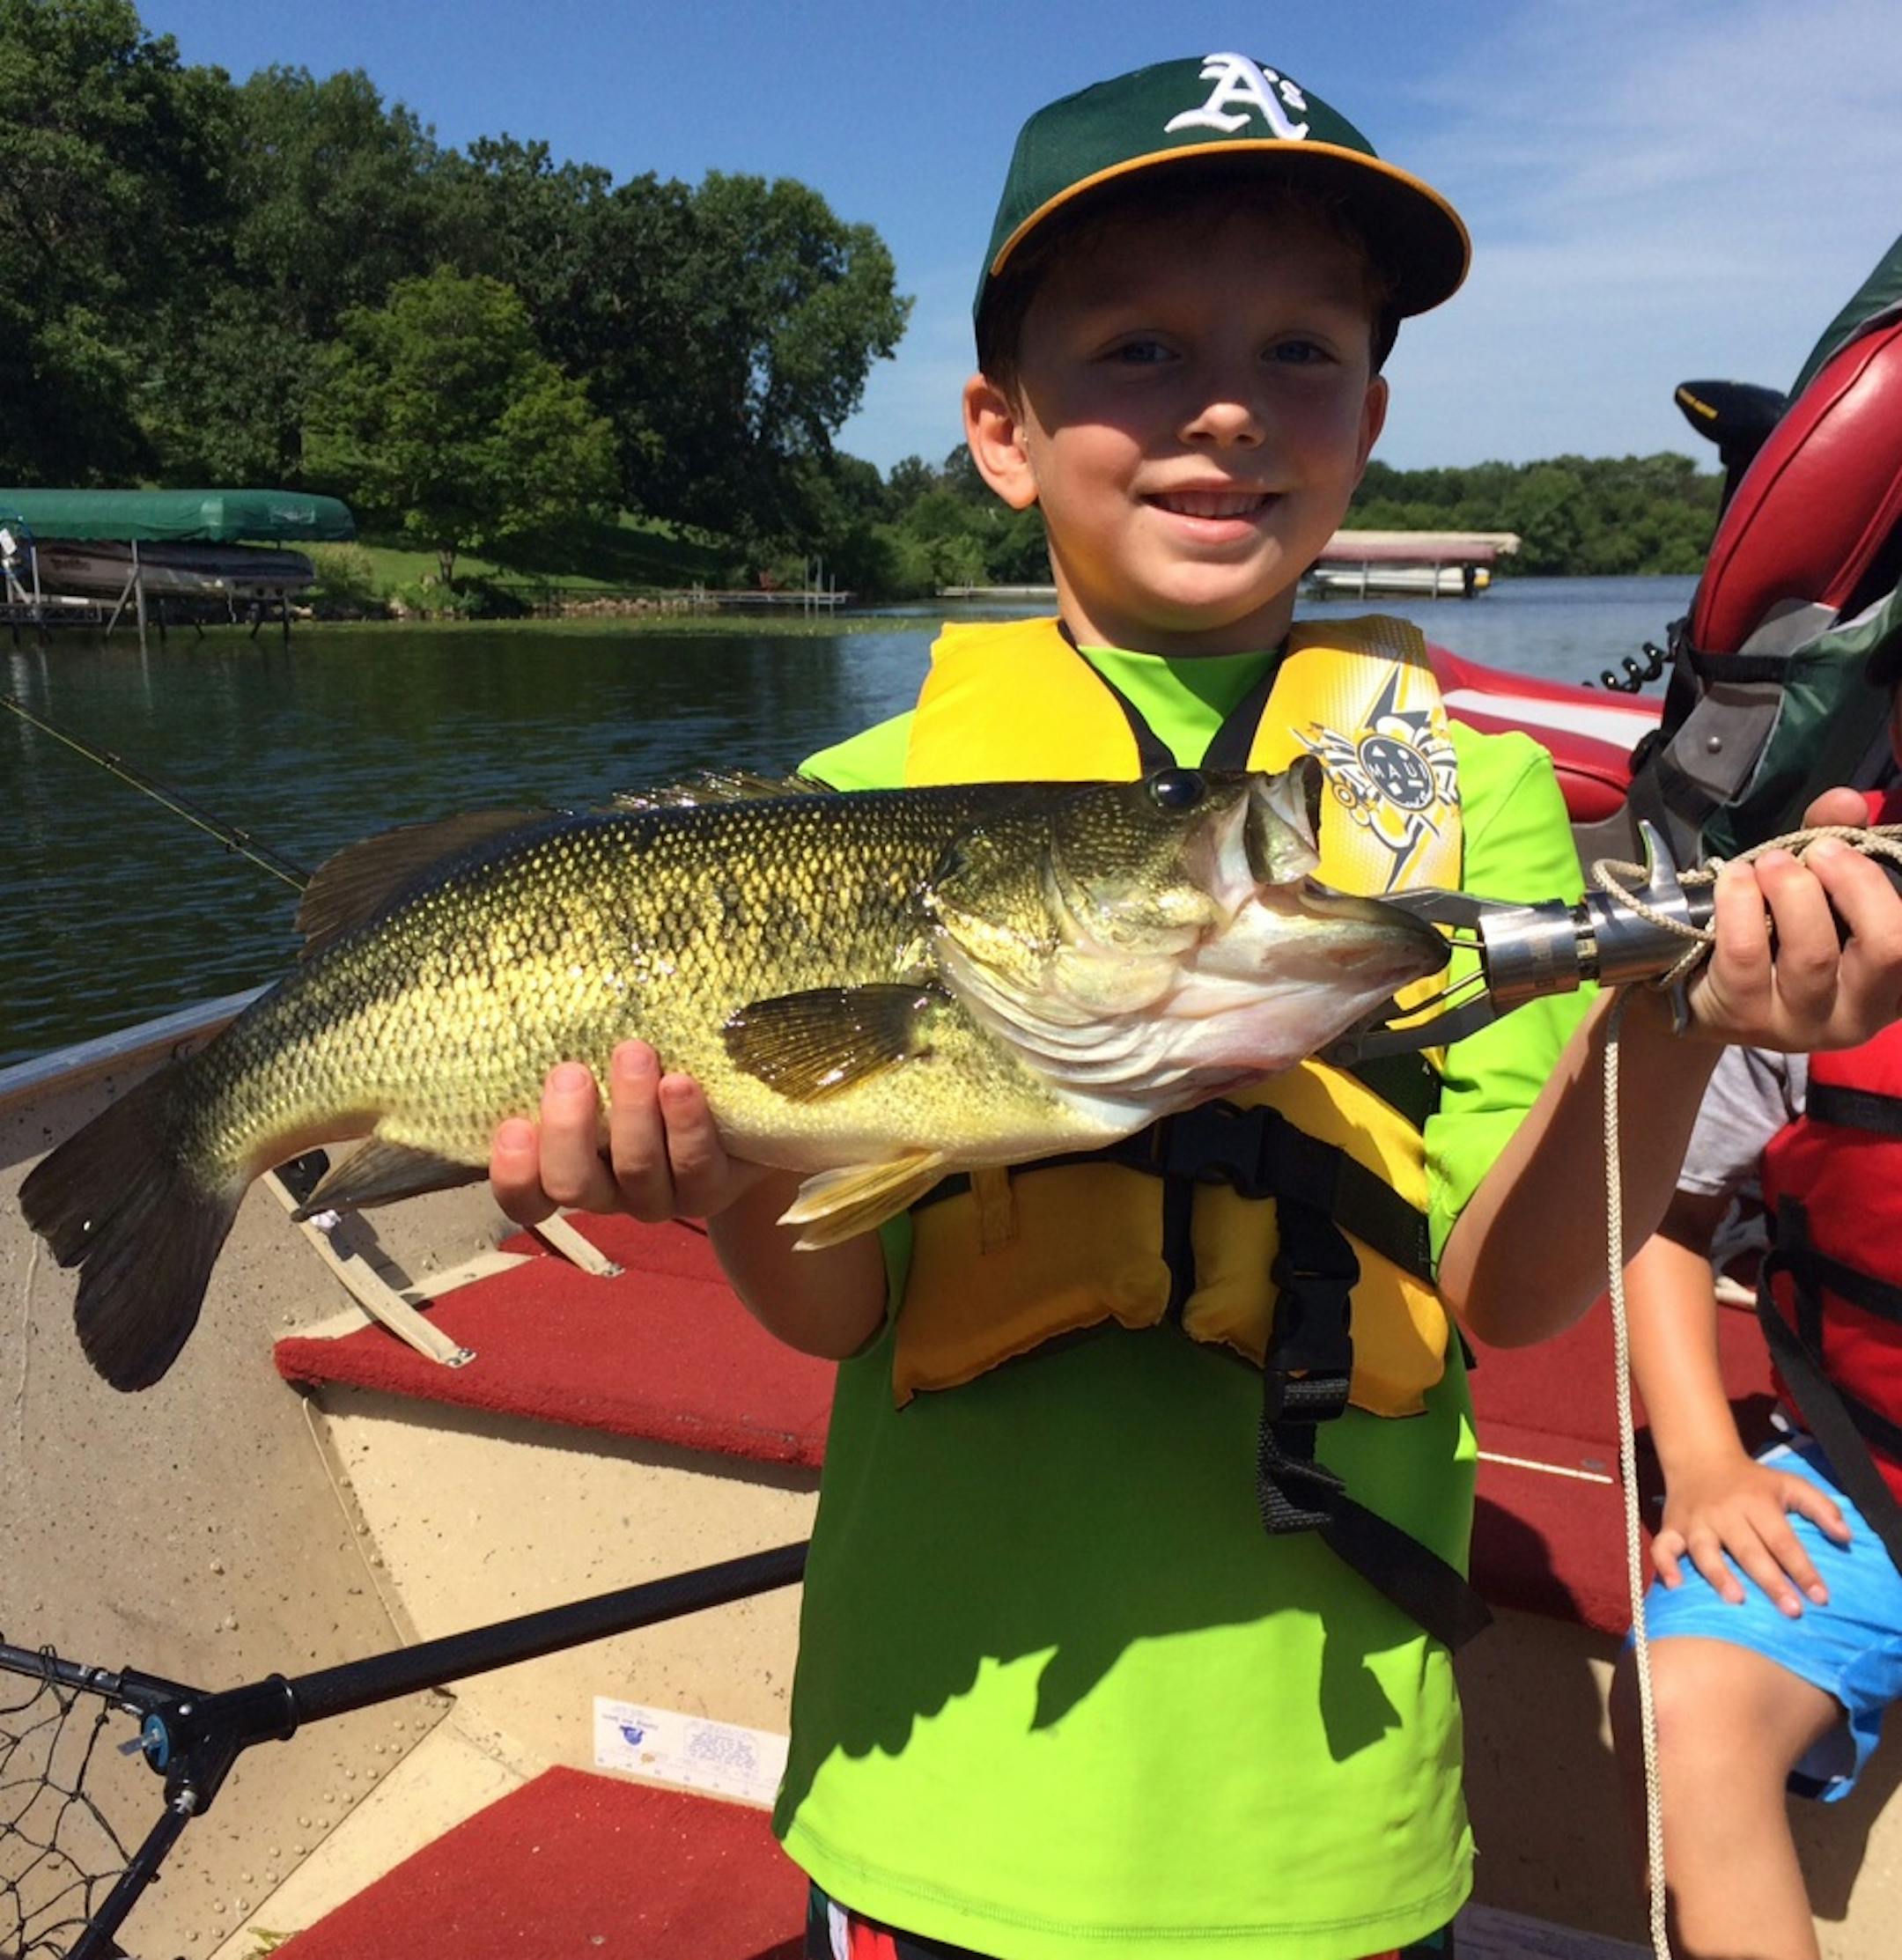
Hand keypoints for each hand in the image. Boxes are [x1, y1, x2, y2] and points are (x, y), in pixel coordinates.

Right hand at [489, 1041, 771, 1226]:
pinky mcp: (711, 1188)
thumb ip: (569, 1049)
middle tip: (571, 1074)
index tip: (514, 1126)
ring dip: (632, 1111)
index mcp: (571, 1168)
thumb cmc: (645, 1071)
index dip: (513, 1173)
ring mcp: (661, 1196)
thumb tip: (525, 988)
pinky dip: (684, 1123)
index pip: (526, 1195)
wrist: (734, 1109)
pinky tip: (679, 1083)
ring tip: (633, 1054)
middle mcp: (610, 1191)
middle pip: (574, 1185)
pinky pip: (695, 1165)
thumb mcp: (598, 1064)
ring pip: (636, 1170)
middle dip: (569, 1130)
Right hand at [1651, 1447, 1851, 1616]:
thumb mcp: (1789, 1484)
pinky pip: (1662, 1547)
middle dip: (1770, 1580)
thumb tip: (1846, 1536)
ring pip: (1705, 1550)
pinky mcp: (1671, 1527)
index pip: (1782, 1540)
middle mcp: (1725, 1513)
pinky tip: (1674, 1585)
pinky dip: (1665, 1565)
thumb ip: (1821, 1506)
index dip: (1802, 1568)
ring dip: (1719, 1574)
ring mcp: (1696, 1522)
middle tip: (1791, 1610)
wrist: (1700, 1459)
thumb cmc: (1752, 1481)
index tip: (1821, 1596)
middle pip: (1748, 1550)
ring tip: (1736, 1599)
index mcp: (1756, 1502)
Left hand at [1686, 788, 1901, 1051]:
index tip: (1843, 846)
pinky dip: (1740, 903)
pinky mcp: (1744, 1018)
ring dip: (1791, 890)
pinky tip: (1735, 878)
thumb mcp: (1815, 891)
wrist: (1700, 992)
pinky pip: (1746, 954)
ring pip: (1813, 953)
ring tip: (1769, 861)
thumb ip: (1835, 844)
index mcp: (1893, 984)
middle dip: (1852, 882)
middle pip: (1884, 947)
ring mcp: (1801, 1025)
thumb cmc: (1776, 936)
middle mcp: (1860, 1015)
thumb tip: (1844, 801)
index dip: (1881, 883)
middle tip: (1816, 850)